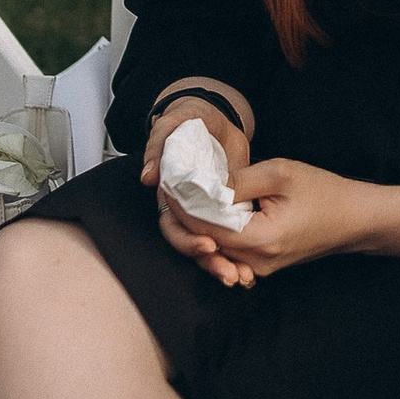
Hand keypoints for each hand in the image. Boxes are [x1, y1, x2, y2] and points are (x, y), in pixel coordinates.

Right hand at [144, 94, 255, 267]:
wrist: (214, 119)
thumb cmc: (189, 119)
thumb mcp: (173, 124)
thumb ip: (157, 145)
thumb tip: (148, 177)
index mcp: (171, 193)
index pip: (173, 225)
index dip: (187, 239)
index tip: (208, 245)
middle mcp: (186, 208)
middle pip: (192, 244)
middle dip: (210, 262)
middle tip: (229, 273)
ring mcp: (207, 212)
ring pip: (211, 247)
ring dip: (224, 266)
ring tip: (242, 279)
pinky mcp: (226, 211)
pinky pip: (230, 239)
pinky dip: (239, 256)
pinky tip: (251, 271)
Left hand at [154, 155, 370, 290]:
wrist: (355, 218)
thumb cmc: (323, 193)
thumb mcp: (280, 174)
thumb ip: (239, 180)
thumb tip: (203, 183)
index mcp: (260, 240)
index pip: (205, 228)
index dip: (184, 206)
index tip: (170, 184)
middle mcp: (256, 262)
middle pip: (204, 244)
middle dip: (185, 218)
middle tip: (171, 190)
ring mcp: (260, 268)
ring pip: (214, 250)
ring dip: (198, 226)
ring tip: (186, 198)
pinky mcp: (262, 265)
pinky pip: (229, 252)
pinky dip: (215, 234)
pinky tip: (210, 214)